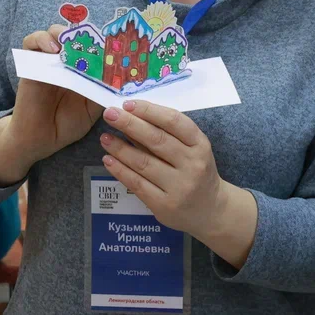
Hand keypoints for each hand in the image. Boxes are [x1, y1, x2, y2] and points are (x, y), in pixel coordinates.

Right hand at [0, 25, 101, 185]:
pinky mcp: (30, 65)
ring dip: (63, 34)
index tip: (114, 45)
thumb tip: (122, 77)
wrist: (40, 140)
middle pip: (74, 36)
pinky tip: (53, 49)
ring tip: (71, 44)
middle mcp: (65, 63)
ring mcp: (47, 62)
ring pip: (53, 34)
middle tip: (94, 44)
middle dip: (85, 35)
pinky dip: (42, 39)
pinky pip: (31, 43)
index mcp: (82, 70)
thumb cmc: (66, 124)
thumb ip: (103, 90)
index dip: (101, 41)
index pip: (92, 46)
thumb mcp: (93, 108)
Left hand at [98, 100, 225, 236]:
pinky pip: (137, 184)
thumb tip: (133, 115)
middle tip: (110, 114)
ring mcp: (179, 186)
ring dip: (120, 148)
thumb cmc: (197, 172)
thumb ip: (169, 135)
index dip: (150, 111)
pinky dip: (120, 170)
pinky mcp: (164, 205)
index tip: (128, 104)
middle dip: (130, 124)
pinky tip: (108, 160)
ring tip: (104, 137)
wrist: (210, 211)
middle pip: (157, 140)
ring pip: (143, 162)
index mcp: (201, 145)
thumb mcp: (193, 150)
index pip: (174, 122)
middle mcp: (192, 165)